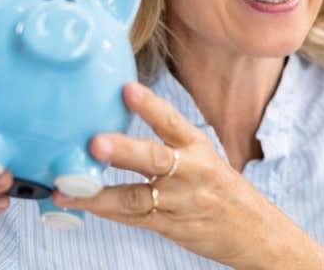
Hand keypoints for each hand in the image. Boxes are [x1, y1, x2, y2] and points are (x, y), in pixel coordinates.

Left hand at [52, 82, 323, 269]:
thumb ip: (170, 144)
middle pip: (154, 159)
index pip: (172, 122)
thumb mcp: (205, 158)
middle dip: (123, 151)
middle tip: (96, 142)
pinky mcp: (172, 227)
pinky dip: (107, 211)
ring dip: (99, 193)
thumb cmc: (222, 190)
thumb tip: (121, 127)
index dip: (150, 106)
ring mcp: (181, 203)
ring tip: (67, 188)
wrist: (256, 233)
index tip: (127, 89)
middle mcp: (191, 173)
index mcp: (198, 148)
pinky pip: (135, 219)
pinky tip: (83, 203)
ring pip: (136, 196)